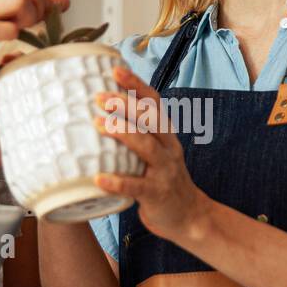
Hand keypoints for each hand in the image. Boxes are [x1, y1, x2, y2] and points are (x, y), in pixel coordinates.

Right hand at [0, 0, 69, 85]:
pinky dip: (13, 37)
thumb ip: (23, 2)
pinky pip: (8, 28)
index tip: (33, 22)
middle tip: (31, 29)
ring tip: (18, 33)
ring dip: (30, 21)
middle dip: (41, 11)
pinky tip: (2, 42)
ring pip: (23, 2)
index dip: (41, 4)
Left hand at [92, 65, 209, 241]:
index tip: (115, 70)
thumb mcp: (156, 152)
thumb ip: (137, 134)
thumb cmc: (162, 180)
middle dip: (125, 105)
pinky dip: (117, 181)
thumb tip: (101, 113)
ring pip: (146, 146)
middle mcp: (168, 148)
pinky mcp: (157, 194)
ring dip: (121, 132)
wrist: (188, 216)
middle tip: (100, 97)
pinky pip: (136, 186)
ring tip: (98, 124)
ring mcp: (165, 171)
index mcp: (166, 135)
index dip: (136, 85)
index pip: (154, 103)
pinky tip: (98, 178)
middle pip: (150, 119)